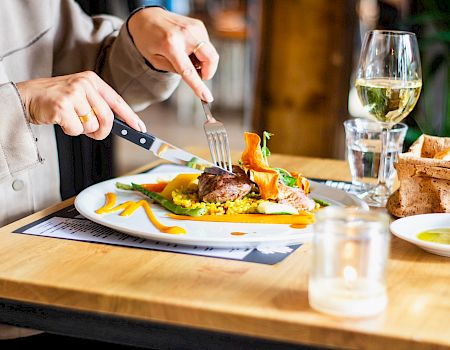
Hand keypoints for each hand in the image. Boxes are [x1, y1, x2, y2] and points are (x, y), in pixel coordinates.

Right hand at [16, 71, 145, 139]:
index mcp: (92, 80)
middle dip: (103, 131)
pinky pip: (77, 130)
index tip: (139, 129)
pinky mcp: (62, 106)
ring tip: (71, 120)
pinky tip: (62, 121)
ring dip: (83, 130)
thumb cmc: (56, 98)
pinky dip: (71, 131)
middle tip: (94, 133)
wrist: (27, 96)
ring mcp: (73, 94)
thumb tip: (120, 124)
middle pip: (108, 117)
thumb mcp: (81, 95)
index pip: (118, 101)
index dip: (130, 117)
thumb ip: (99, 106)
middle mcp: (84, 84)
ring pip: (93, 125)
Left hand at [128, 7, 218, 101]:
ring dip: (203, 61)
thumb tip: (196, 75)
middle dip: (209, 72)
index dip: (199, 86)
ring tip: (186, 57)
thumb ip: (175, 70)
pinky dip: (201, 52)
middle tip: (199, 75)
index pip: (188, 70)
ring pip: (210, 53)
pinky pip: (207, 45)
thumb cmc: (148, 40)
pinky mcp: (198, 25)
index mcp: (170, 45)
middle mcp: (185, 34)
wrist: (147, 16)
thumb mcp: (155, 60)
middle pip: (210, 59)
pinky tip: (188, 48)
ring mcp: (194, 27)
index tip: (207, 98)